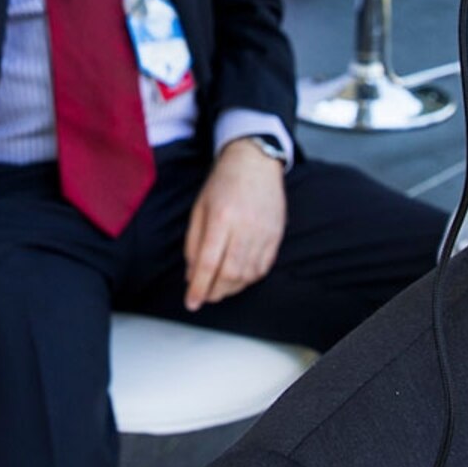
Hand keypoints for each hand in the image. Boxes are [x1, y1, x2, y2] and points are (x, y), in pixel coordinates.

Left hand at [184, 140, 287, 309]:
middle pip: (230, 273)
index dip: (199, 287)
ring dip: (231, 288)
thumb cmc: (223, 184)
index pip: (209, 262)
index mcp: (221, 218)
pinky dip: (248, 279)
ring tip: (218, 289)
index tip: (191, 302)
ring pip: (247, 274)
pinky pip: (263, 267)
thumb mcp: (199, 209)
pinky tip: (238, 278)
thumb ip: (194, 243)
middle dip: (215, 292)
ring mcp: (264, 233)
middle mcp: (245, 227)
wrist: (255, 163)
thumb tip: (192, 275)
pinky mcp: (276, 236)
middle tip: (204, 297)